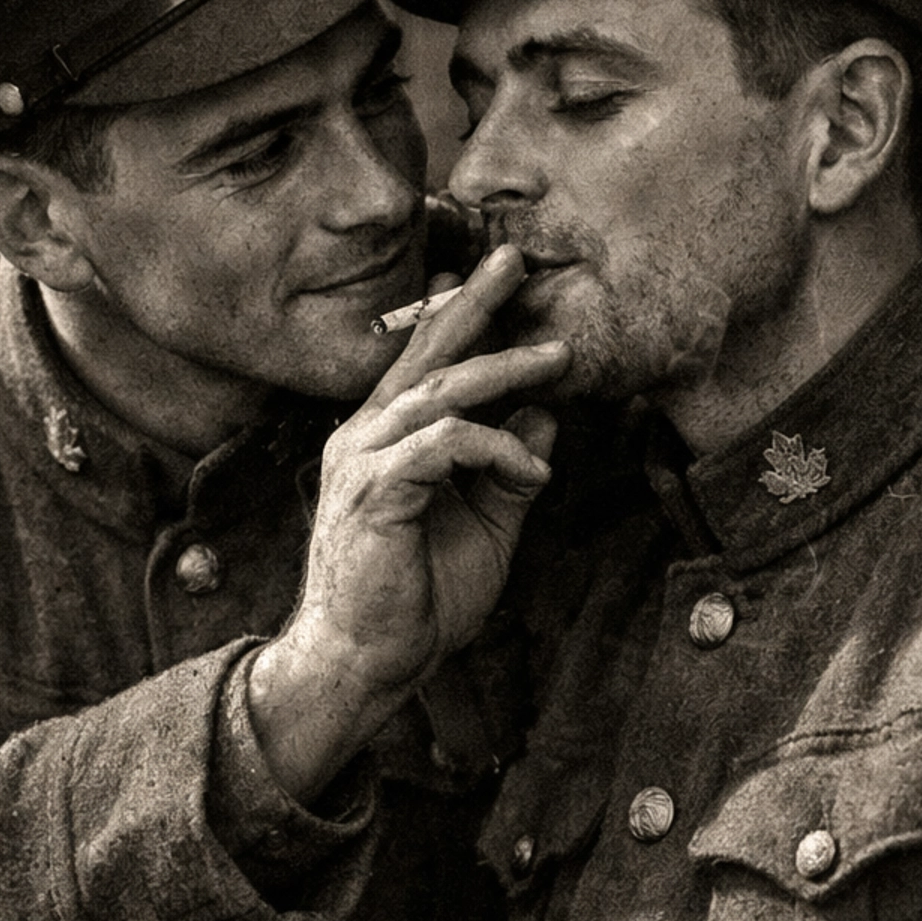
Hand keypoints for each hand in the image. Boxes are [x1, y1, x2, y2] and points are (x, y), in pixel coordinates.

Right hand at [249, 245, 568, 799]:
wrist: (367, 661)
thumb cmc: (417, 600)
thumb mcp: (485, 527)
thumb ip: (510, 471)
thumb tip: (548, 419)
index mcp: (381, 441)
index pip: (424, 364)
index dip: (459, 315)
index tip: (500, 277)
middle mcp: (363, 438)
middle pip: (424, 355)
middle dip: (473, 303)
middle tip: (516, 258)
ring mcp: (363, 462)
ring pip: (439, 392)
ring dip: (504, 370)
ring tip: (558, 358)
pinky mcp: (376, 492)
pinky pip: (444, 444)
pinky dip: (496, 447)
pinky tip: (531, 471)